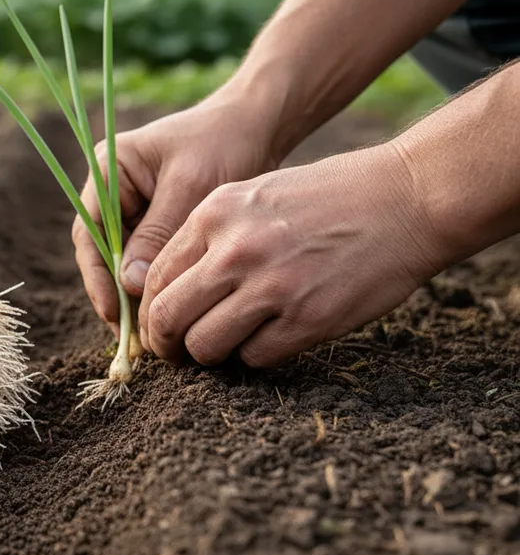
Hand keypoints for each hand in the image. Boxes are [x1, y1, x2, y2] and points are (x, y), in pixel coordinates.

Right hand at [73, 95, 281, 337]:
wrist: (258, 123)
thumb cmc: (225, 142)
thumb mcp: (191, 187)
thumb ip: (159, 233)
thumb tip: (130, 284)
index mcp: (108, 169)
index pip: (90, 233)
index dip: (99, 278)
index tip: (116, 314)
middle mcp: (113, 189)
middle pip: (104, 253)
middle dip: (118, 294)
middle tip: (137, 335)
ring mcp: (134, 206)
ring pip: (126, 261)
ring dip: (138, 294)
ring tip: (155, 332)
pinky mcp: (157, 219)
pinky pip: (149, 259)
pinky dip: (159, 284)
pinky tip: (174, 310)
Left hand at [139, 144, 443, 367]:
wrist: (405, 198)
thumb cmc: (327, 197)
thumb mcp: (252, 196)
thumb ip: (207, 238)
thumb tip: (164, 288)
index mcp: (212, 215)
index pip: (154, 278)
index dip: (149, 310)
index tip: (160, 326)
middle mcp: (233, 251)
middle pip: (166, 318)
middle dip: (164, 345)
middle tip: (176, 354)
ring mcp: (270, 287)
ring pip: (204, 346)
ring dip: (208, 356)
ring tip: (225, 348)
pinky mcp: (306, 319)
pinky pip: (254, 358)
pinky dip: (255, 356)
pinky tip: (272, 338)